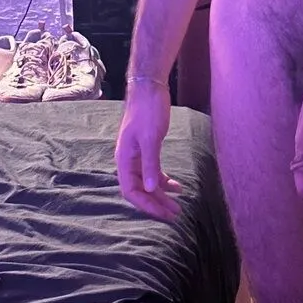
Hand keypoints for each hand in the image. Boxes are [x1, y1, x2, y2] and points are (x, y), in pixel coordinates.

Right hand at [115, 82, 181, 222]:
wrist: (149, 87)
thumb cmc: (148, 110)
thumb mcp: (151, 138)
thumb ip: (150, 164)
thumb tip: (149, 189)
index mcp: (124, 159)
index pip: (131, 192)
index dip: (147, 205)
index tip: (164, 213)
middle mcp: (128, 160)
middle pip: (140, 190)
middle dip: (156, 203)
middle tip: (175, 214)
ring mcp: (137, 155)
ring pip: (147, 182)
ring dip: (161, 194)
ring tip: (177, 205)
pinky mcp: (147, 148)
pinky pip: (153, 171)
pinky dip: (164, 180)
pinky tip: (176, 186)